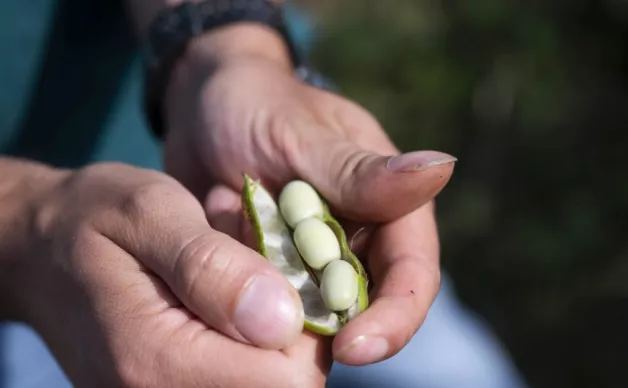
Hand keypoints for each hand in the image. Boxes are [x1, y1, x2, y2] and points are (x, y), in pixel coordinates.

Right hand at [10, 162, 327, 386]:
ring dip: (271, 332)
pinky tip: (225, 301)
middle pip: (283, 386)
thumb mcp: (149, 214)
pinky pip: (239, 375)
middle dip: (292, 328)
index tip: (284, 274)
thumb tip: (284, 319)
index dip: (308, 327)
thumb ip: (212, 267)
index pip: (286, 379)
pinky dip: (249, 339)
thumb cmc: (92, 220)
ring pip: (267, 381)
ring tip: (237, 282)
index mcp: (158, 361)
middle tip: (260, 270)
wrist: (41, 251)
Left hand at [163, 26, 456, 365]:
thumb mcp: (305, 134)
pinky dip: (256, 307)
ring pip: (321, 313)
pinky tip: (225, 309)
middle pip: (372, 305)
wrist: (203, 105)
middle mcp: (359, 236)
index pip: (411, 272)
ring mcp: (315, 256)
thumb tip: (442, 167)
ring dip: (294, 325)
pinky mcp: (275, 267)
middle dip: (344, 337)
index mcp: (388, 201)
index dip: (394, 316)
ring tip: (254, 330)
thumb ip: (363, 169)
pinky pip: (273, 303)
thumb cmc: (260, 103)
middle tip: (296, 366)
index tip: (354, 347)